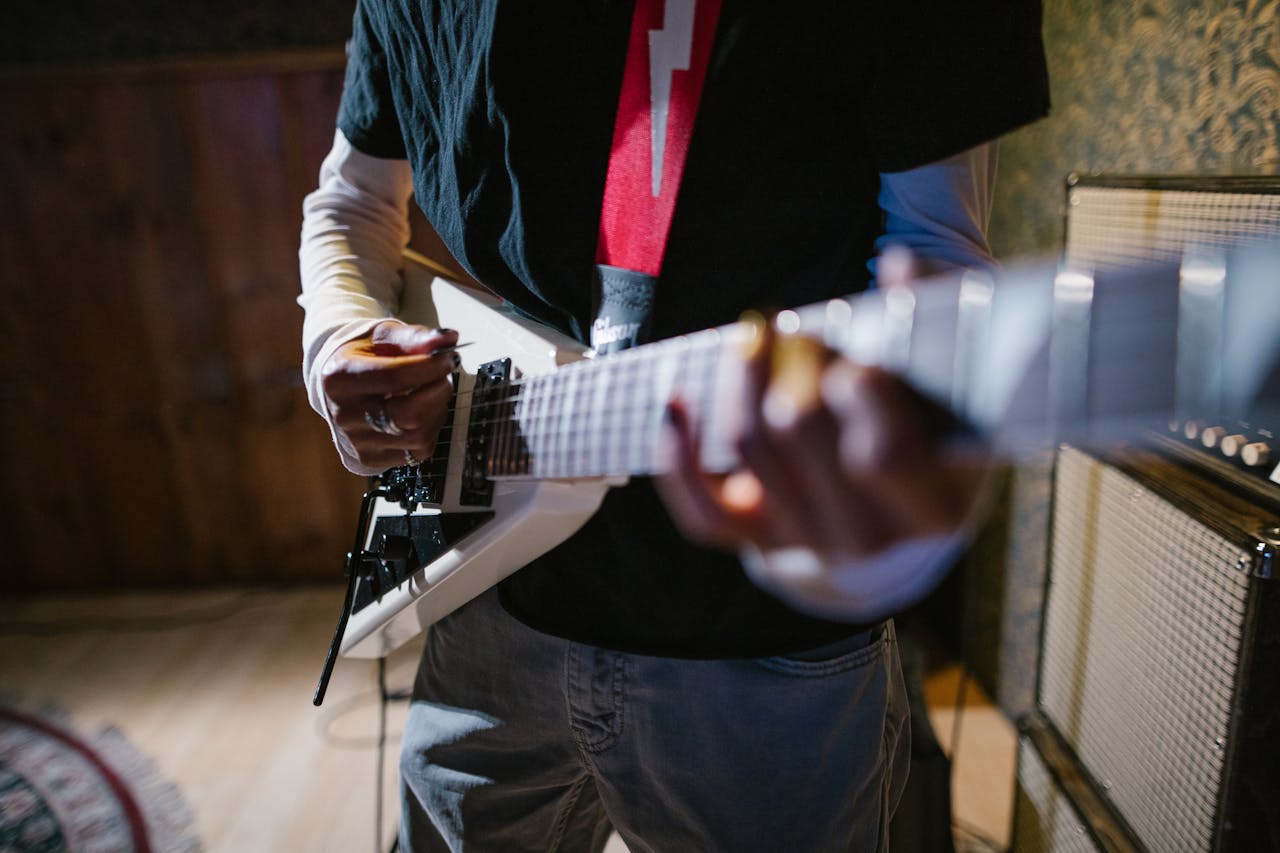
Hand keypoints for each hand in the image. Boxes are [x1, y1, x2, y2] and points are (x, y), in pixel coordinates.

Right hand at [320, 321, 459, 471]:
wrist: (343, 381)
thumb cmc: (366, 356)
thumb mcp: (385, 336)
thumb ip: (415, 337)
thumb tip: (448, 339)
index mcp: (339, 378)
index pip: (393, 378)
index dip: (429, 369)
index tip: (447, 359)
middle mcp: (343, 415)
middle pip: (408, 415)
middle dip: (438, 392)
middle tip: (444, 376)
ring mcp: (357, 442)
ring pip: (418, 436)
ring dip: (437, 411)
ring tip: (433, 391)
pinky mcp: (372, 459)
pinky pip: (419, 452)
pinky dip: (431, 430)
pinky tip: (424, 413)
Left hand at [656, 322, 989, 556]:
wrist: (902, 504)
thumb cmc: (933, 423)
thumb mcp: (954, 382)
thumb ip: (931, 318)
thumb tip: (899, 262)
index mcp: (932, 503)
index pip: (883, 456)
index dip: (860, 399)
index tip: (855, 360)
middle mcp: (869, 536)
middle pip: (800, 431)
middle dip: (794, 363)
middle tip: (803, 331)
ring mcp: (809, 543)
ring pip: (748, 448)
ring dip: (740, 377)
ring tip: (756, 332)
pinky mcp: (760, 543)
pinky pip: (701, 513)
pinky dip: (678, 457)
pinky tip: (676, 400)